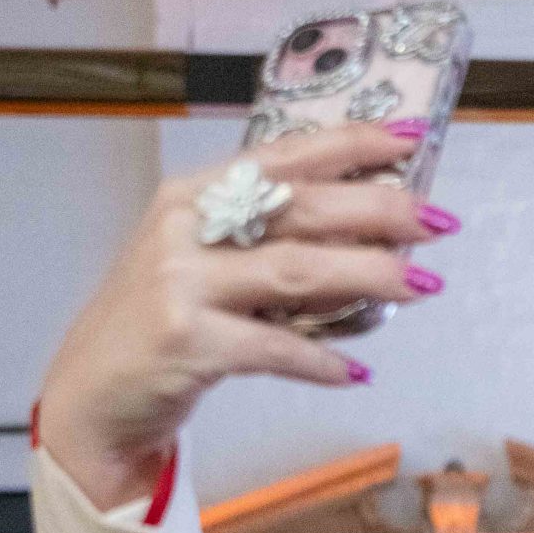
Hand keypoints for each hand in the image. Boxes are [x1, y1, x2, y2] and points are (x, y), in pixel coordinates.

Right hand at [38, 124, 453, 512]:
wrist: (94, 394)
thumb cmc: (163, 324)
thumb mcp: (202, 263)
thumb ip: (263, 242)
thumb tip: (365, 237)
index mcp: (193, 194)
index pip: (284, 155)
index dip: (351, 143)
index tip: (412, 138)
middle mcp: (185, 228)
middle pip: (301, 209)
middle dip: (380, 211)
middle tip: (439, 220)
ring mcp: (182, 283)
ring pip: (297, 272)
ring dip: (369, 277)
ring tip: (424, 284)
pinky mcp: (187, 342)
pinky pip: (274, 348)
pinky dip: (321, 361)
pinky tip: (357, 372)